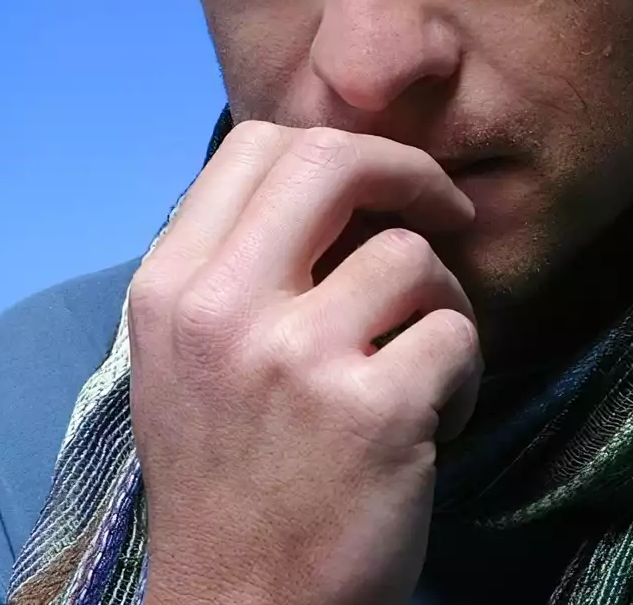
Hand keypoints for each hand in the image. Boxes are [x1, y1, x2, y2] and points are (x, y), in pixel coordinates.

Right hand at [129, 120, 482, 604]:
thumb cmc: (228, 485)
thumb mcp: (185, 360)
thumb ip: (236, 266)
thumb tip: (329, 174)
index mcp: (169, 290)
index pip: (256, 146)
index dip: (339, 148)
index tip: (380, 187)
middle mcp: (221, 310)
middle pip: (333, 161)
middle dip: (410, 173)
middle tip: (447, 211)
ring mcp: (296, 358)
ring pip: (413, 256)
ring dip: (442, 305)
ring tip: (421, 369)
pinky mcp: (372, 411)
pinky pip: (456, 336)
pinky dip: (462, 377)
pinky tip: (432, 426)